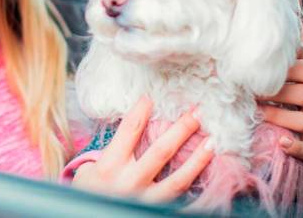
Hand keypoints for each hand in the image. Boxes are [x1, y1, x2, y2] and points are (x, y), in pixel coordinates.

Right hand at [72, 97, 212, 202]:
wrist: (90, 216)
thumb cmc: (90, 191)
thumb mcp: (90, 168)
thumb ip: (112, 149)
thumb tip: (135, 120)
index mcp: (111, 166)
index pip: (130, 129)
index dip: (142, 109)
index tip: (153, 96)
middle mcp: (129, 182)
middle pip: (161, 151)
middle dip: (181, 129)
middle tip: (197, 113)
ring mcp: (145, 200)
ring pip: (177, 180)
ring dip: (197, 160)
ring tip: (212, 142)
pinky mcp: (154, 212)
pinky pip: (180, 200)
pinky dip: (195, 187)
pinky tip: (208, 175)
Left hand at [258, 46, 302, 161]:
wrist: (284, 125)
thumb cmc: (280, 92)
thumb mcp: (283, 73)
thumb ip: (282, 56)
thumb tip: (274, 31)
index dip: (285, 71)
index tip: (258, 73)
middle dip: (278, 94)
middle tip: (252, 93)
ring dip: (280, 117)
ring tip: (258, 114)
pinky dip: (296, 146)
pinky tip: (280, 141)